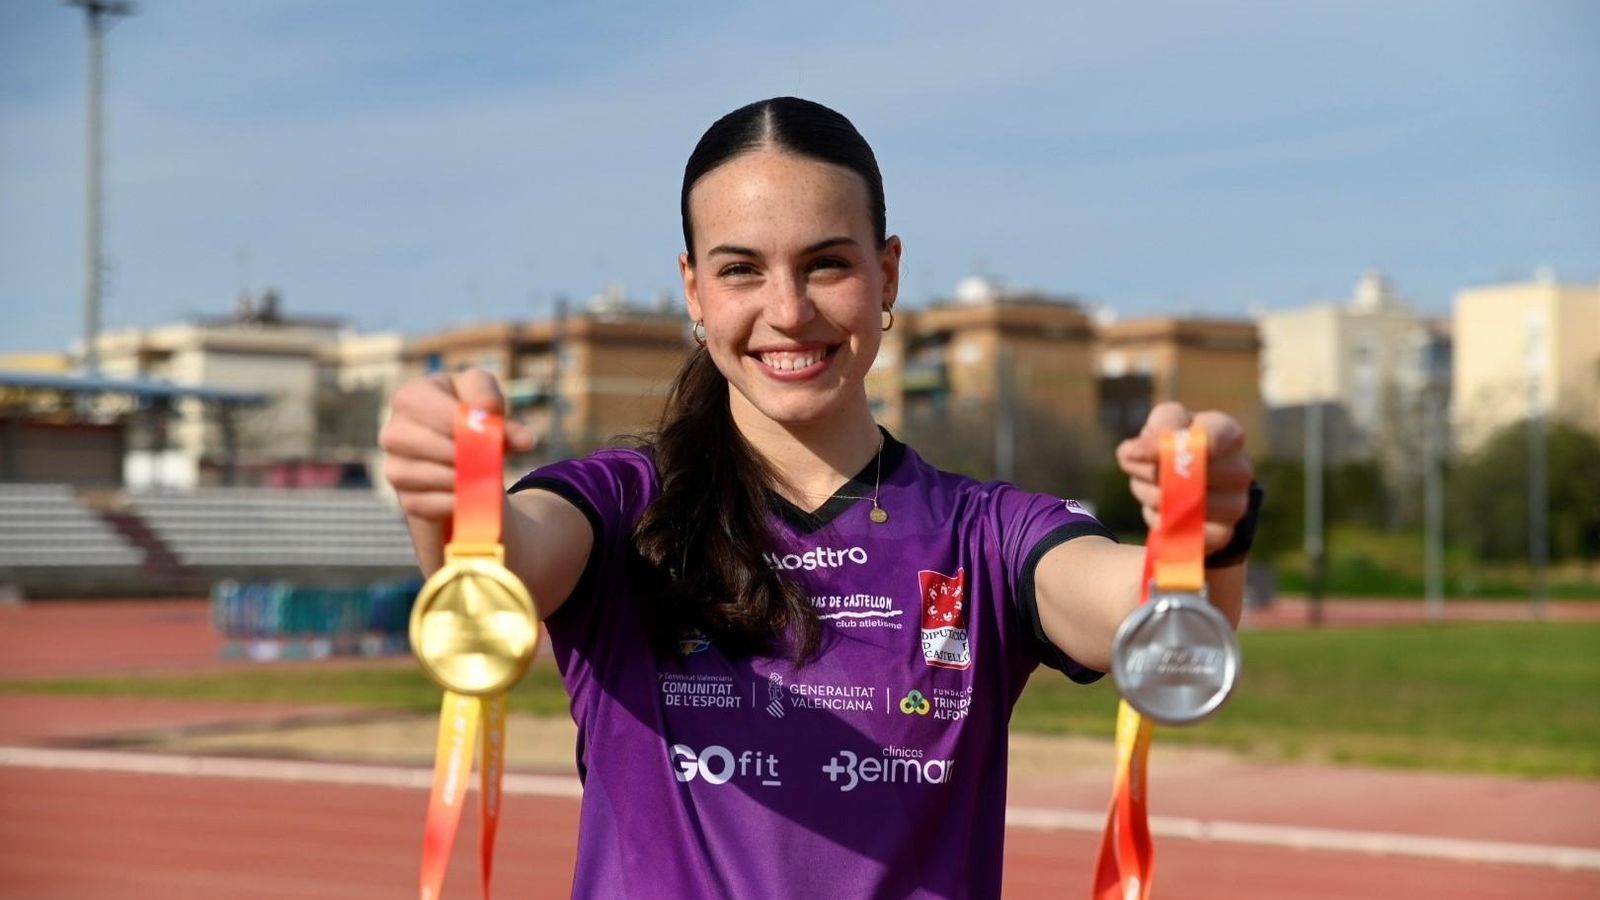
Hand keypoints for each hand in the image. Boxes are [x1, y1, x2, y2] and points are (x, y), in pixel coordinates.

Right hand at [378, 369, 534, 521]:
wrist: (463, 452)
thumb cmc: (471, 414)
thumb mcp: (486, 400)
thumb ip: (498, 409)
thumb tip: (523, 440)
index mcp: (409, 397)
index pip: (431, 410)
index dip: (465, 423)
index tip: (492, 433)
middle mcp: (394, 432)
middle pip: (428, 444)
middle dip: (466, 452)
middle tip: (492, 458)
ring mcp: (395, 468)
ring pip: (427, 476)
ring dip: (463, 477)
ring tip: (486, 473)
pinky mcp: (406, 499)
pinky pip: (429, 505)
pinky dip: (456, 501)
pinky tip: (474, 493)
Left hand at [1115, 402, 1252, 553]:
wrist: (1192, 480)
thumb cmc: (1177, 443)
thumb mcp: (1165, 424)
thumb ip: (1154, 430)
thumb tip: (1133, 453)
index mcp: (1228, 434)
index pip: (1210, 438)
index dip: (1167, 447)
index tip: (1133, 453)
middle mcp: (1240, 469)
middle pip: (1189, 476)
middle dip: (1152, 475)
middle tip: (1139, 471)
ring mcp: (1236, 504)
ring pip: (1183, 506)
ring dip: (1153, 499)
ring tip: (1150, 490)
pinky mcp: (1224, 533)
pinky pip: (1185, 533)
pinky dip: (1163, 525)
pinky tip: (1160, 513)